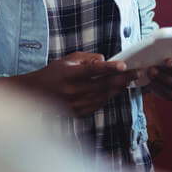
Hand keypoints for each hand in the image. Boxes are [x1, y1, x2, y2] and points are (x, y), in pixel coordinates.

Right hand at [12, 52, 138, 116]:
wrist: (35, 93)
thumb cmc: (54, 73)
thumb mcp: (68, 59)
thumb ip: (87, 58)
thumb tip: (105, 60)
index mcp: (68, 74)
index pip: (92, 70)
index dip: (109, 68)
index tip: (124, 65)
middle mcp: (71, 90)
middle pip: (102, 85)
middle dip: (122, 79)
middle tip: (136, 73)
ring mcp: (74, 104)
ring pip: (102, 96)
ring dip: (118, 88)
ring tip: (129, 81)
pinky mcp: (76, 113)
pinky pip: (97, 105)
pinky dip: (108, 97)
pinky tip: (116, 90)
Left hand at [146, 49, 171, 100]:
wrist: (155, 73)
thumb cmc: (163, 58)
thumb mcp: (168, 53)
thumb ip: (171, 50)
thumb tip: (165, 46)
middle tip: (167, 61)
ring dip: (163, 77)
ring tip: (152, 70)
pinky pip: (167, 93)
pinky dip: (158, 85)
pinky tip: (151, 80)